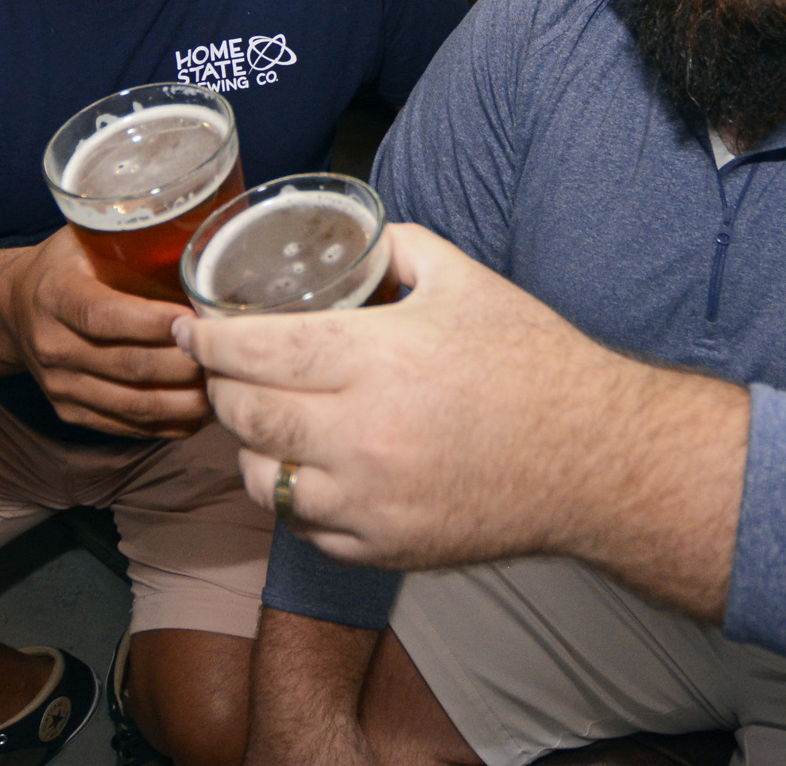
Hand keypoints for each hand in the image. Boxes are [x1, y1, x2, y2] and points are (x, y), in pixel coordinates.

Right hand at [0, 227, 210, 436]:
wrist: (14, 309)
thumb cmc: (69, 265)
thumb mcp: (87, 236)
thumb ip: (134, 237)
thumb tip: (206, 234)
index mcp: (55, 295)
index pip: (103, 315)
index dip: (151, 322)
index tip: (193, 319)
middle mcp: (53, 346)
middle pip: (129, 365)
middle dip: (185, 364)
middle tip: (228, 355)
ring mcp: (60, 386)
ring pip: (134, 404)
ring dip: (186, 400)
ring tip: (225, 384)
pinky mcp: (71, 412)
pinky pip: (129, 426)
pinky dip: (172, 423)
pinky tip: (203, 409)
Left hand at [173, 223, 647, 567]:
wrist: (595, 459)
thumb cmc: (536, 365)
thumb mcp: (466, 280)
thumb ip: (400, 247)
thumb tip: (355, 237)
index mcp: (375, 358)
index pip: (254, 351)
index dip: (208, 339)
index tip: (191, 328)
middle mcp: (360, 435)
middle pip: (244, 413)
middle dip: (218, 385)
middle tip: (219, 368)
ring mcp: (368, 501)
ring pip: (262, 477)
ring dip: (250, 444)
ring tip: (264, 418)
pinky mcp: (383, 547)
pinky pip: (305, 524)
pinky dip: (297, 494)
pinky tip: (312, 466)